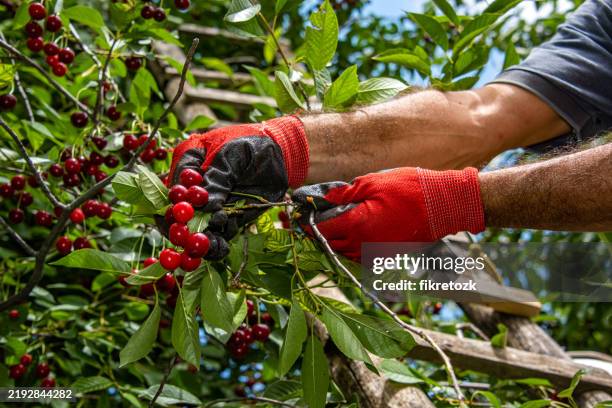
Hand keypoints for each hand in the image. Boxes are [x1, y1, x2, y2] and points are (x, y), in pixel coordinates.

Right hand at [167, 116, 308, 246]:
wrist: (279, 156)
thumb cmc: (252, 145)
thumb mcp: (232, 154)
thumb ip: (218, 177)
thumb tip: (206, 206)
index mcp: (189, 162)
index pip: (175, 186)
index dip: (176, 203)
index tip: (183, 216)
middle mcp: (194, 187)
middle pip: (179, 212)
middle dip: (184, 227)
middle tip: (191, 239)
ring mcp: (208, 205)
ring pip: (196, 227)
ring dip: (200, 240)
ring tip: (211, 247)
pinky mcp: (225, 218)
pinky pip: (217, 234)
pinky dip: (216, 245)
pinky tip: (221, 249)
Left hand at [292, 167, 484, 259]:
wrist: (445, 205)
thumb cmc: (411, 189)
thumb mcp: (373, 182)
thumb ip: (343, 193)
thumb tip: (320, 198)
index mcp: (357, 225)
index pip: (320, 229)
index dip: (304, 223)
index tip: (292, 217)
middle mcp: (363, 245)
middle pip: (328, 243)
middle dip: (314, 232)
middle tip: (302, 220)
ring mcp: (376, 253)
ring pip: (342, 251)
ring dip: (331, 241)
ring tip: (323, 225)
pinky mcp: (386, 256)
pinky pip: (358, 255)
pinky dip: (348, 246)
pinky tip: (347, 232)